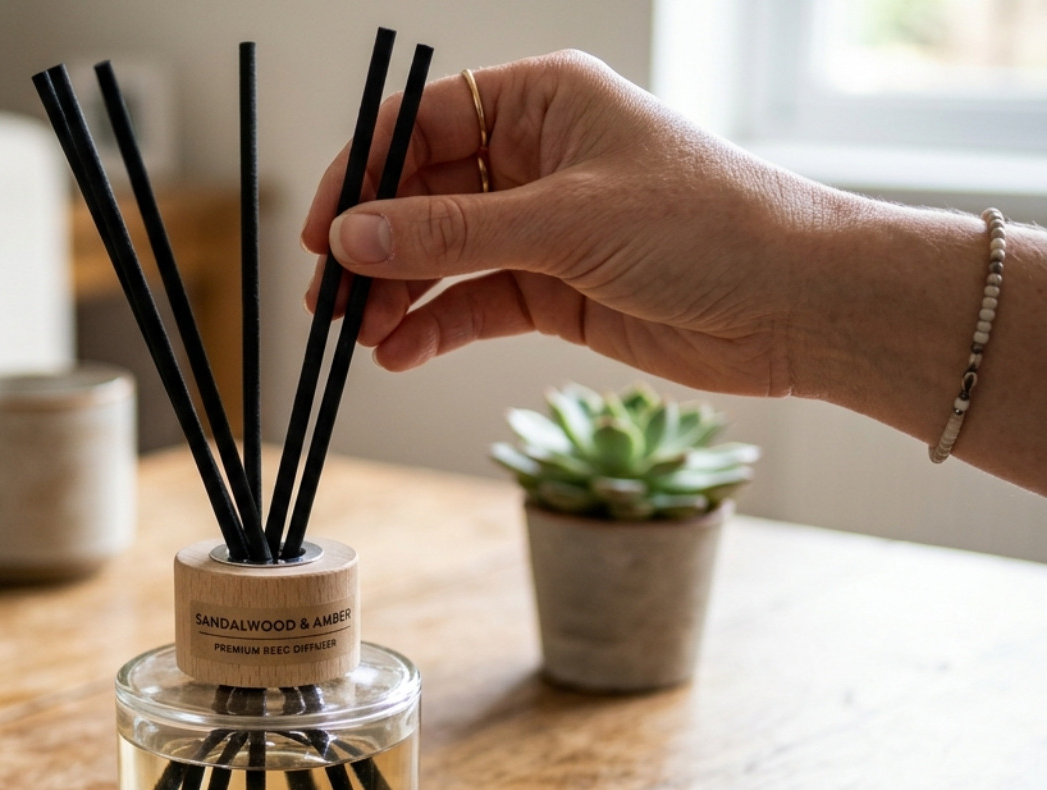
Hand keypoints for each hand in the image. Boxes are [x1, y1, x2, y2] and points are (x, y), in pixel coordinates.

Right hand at [301, 51, 861, 396]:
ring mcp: (543, 226)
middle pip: (420, 194)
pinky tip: (400, 355)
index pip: (419, 124)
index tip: (323, 233)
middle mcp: (535, 157)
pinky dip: (435, 329)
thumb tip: (352, 239)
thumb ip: (451, 233)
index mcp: (541, 102)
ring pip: (442, 256)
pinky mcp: (556, 289)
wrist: (799, 304)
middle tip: (332, 300)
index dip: (361, 175)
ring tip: (361, 335)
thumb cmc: (707, 228)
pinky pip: (474, 304)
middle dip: (374, 248)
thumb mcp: (564, 223)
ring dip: (397, 294)